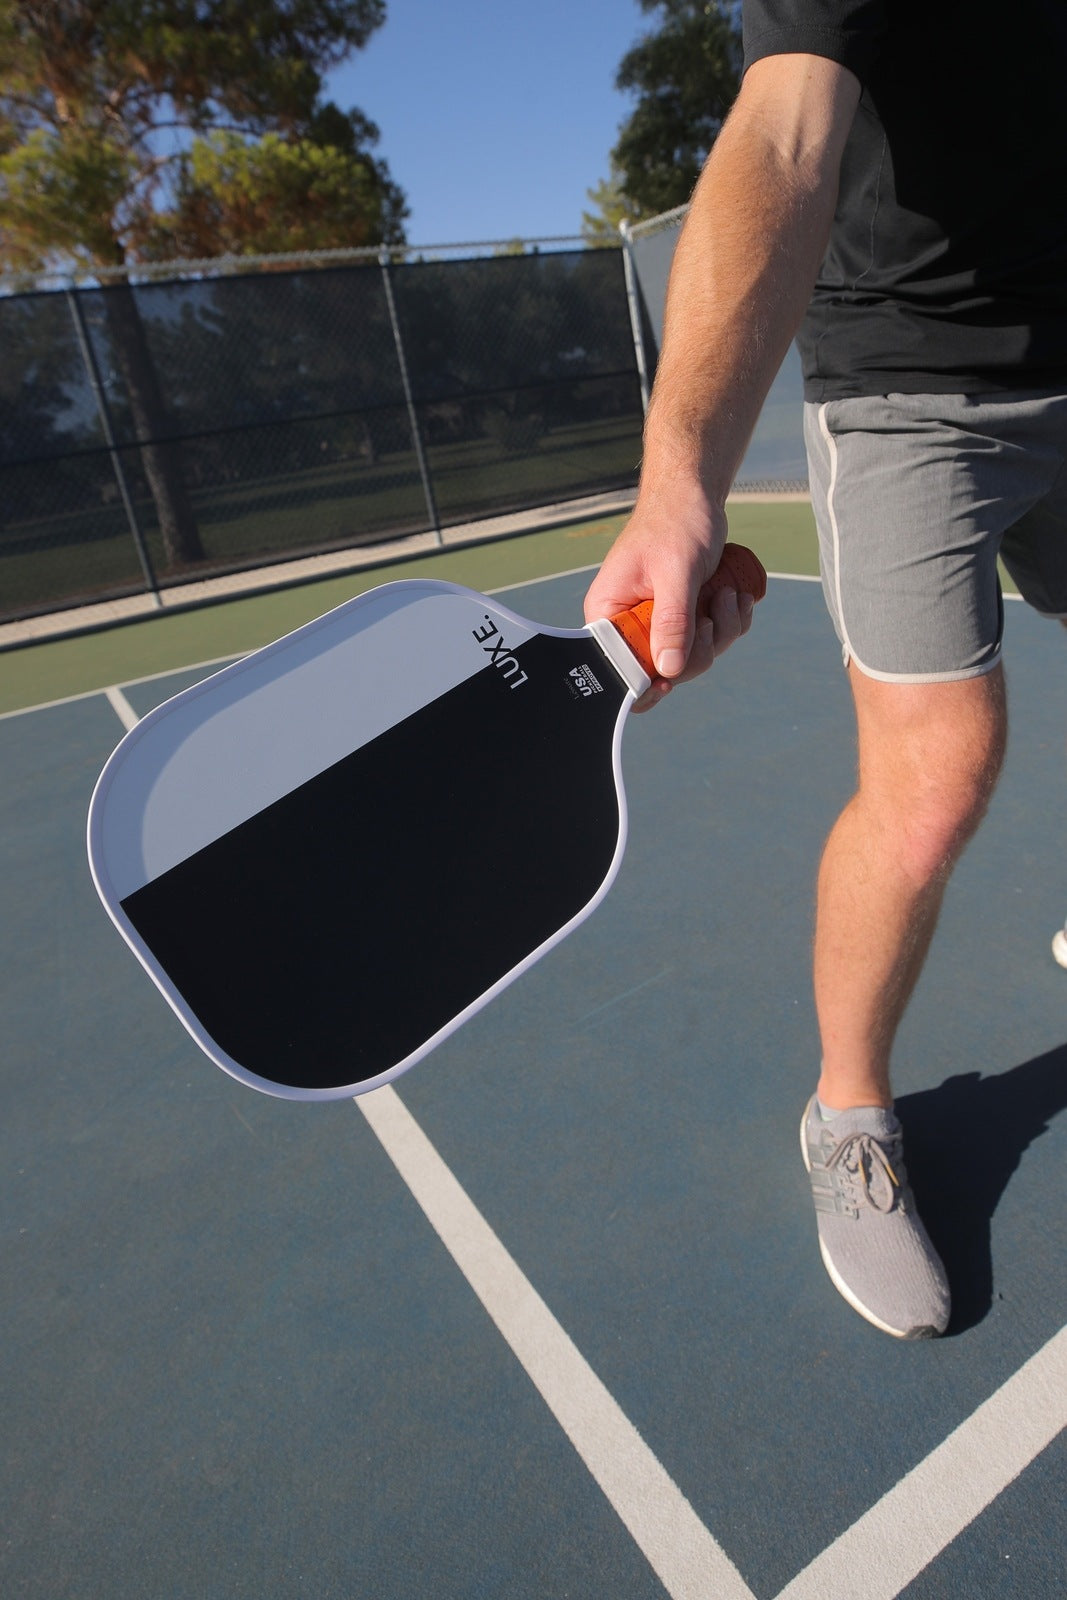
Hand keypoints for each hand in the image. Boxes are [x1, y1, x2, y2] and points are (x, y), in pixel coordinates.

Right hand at [584, 484, 755, 710]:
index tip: (670, 682)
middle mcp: (629, 623)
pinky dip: (729, 622)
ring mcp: (658, 621)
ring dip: (721, 630)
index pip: (616, 668)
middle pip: (662, 669)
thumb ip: (672, 620)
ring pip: (692, 655)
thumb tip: (669, 670)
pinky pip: (709, 639)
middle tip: (712, 613)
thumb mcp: (676, 571)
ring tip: (728, 593)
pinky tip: (736, 596)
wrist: (694, 497)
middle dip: (698, 647)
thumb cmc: (676, 523)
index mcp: (608, 613)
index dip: (643, 683)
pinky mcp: (684, 616)